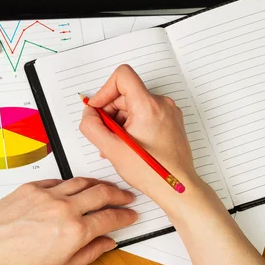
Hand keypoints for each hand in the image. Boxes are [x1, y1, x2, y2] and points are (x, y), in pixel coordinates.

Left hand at [0, 178, 136, 264]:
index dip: (125, 216)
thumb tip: (106, 244)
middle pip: (102, 193)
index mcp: (75, 231)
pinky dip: (71, 184)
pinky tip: (74, 188)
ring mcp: (48, 195)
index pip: (111, 218)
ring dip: (98, 184)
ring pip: (82, 182)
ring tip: (105, 189)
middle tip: (125, 197)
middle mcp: (65, 208)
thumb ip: (89, 254)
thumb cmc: (19, 263)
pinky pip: (59, 180)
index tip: (130, 215)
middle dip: (119, 194)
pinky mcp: (32, 187)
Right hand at [79, 65, 214, 216]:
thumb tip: (88, 114)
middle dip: (110, 112)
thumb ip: (91, 127)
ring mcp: (168, 113)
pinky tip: (128, 145)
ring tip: (118, 144)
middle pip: (125, 93)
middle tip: (106, 135)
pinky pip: (144, 114)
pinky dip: (131, 126)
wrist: (177, 188)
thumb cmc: (152, 172)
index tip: (98, 108)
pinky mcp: (170, 122)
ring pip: (133, 105)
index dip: (104, 91)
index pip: (122, 76)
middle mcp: (162, 104)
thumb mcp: (111, 149)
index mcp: (149, 106)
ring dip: (119, 121)